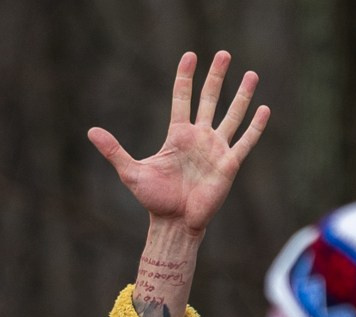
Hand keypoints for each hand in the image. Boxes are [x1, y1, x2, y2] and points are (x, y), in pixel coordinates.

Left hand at [88, 50, 268, 236]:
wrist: (174, 223)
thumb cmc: (154, 200)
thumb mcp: (131, 172)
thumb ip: (114, 150)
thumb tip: (91, 131)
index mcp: (178, 136)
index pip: (182, 99)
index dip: (185, 78)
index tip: (189, 56)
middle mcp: (199, 138)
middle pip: (209, 100)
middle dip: (216, 77)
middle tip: (223, 53)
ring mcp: (216, 149)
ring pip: (232, 116)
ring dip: (241, 95)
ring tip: (251, 73)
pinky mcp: (229, 164)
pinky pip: (245, 141)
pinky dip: (255, 126)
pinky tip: (264, 109)